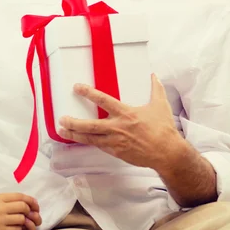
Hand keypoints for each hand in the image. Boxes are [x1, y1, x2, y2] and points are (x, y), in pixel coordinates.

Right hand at [0, 193, 40, 229]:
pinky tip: (14, 228)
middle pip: (23, 206)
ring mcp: (0, 220)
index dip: (30, 200)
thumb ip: (10, 200)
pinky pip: (17, 229)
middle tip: (27, 214)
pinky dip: (18, 229)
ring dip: (23, 221)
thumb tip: (30, 202)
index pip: (19, 196)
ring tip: (18, 222)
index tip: (35, 205)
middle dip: (28, 211)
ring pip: (21, 219)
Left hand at [58, 74, 184, 171]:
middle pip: (89, 125)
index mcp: (125, 113)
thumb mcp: (161, 105)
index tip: (77, 87)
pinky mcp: (116, 152)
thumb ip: (155, 89)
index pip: (103, 100)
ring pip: (90, 138)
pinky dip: (88, 142)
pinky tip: (79, 140)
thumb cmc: (164, 129)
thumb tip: (154, 75)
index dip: (88, 93)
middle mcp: (117, 127)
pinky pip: (99, 146)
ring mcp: (115, 141)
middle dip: (73, 122)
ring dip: (74, 135)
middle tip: (61, 119)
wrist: (167, 153)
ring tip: (62, 131)